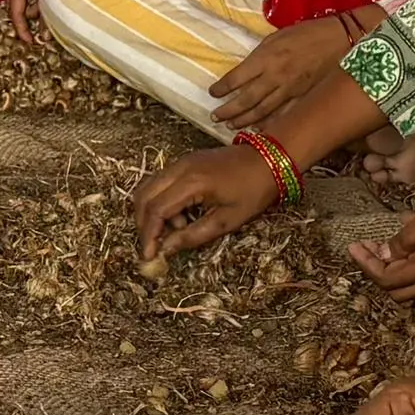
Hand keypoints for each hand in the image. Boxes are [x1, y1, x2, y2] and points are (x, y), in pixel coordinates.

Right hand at [134, 142, 277, 264]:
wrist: (271, 158)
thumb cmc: (254, 190)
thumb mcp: (227, 220)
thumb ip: (193, 235)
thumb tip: (167, 249)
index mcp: (191, 182)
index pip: (156, 210)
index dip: (148, 235)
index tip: (148, 255)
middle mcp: (179, 168)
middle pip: (143, 197)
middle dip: (144, 224)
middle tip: (154, 245)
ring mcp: (180, 162)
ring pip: (148, 188)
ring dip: (153, 212)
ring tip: (178, 228)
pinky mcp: (184, 161)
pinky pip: (161, 182)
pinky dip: (161, 201)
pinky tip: (182, 215)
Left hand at [209, 14, 361, 133]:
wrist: (342, 39)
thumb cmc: (309, 32)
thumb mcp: (277, 35)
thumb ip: (260, 54)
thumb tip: (246, 69)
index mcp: (266, 57)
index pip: (236, 77)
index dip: (222, 88)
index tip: (212, 93)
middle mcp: (275, 76)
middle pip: (246, 100)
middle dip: (228, 111)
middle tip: (215, 117)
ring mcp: (291, 90)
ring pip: (263, 112)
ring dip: (244, 120)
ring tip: (231, 126)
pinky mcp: (305, 98)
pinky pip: (284, 116)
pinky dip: (271, 125)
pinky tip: (260, 130)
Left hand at [351, 185, 414, 302]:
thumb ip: (407, 236)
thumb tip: (386, 253)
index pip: (387, 279)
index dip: (366, 265)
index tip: (353, 246)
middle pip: (398, 292)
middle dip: (376, 272)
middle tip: (365, 248)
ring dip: (395, 271)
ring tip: (383, 245)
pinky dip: (413, 266)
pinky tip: (410, 244)